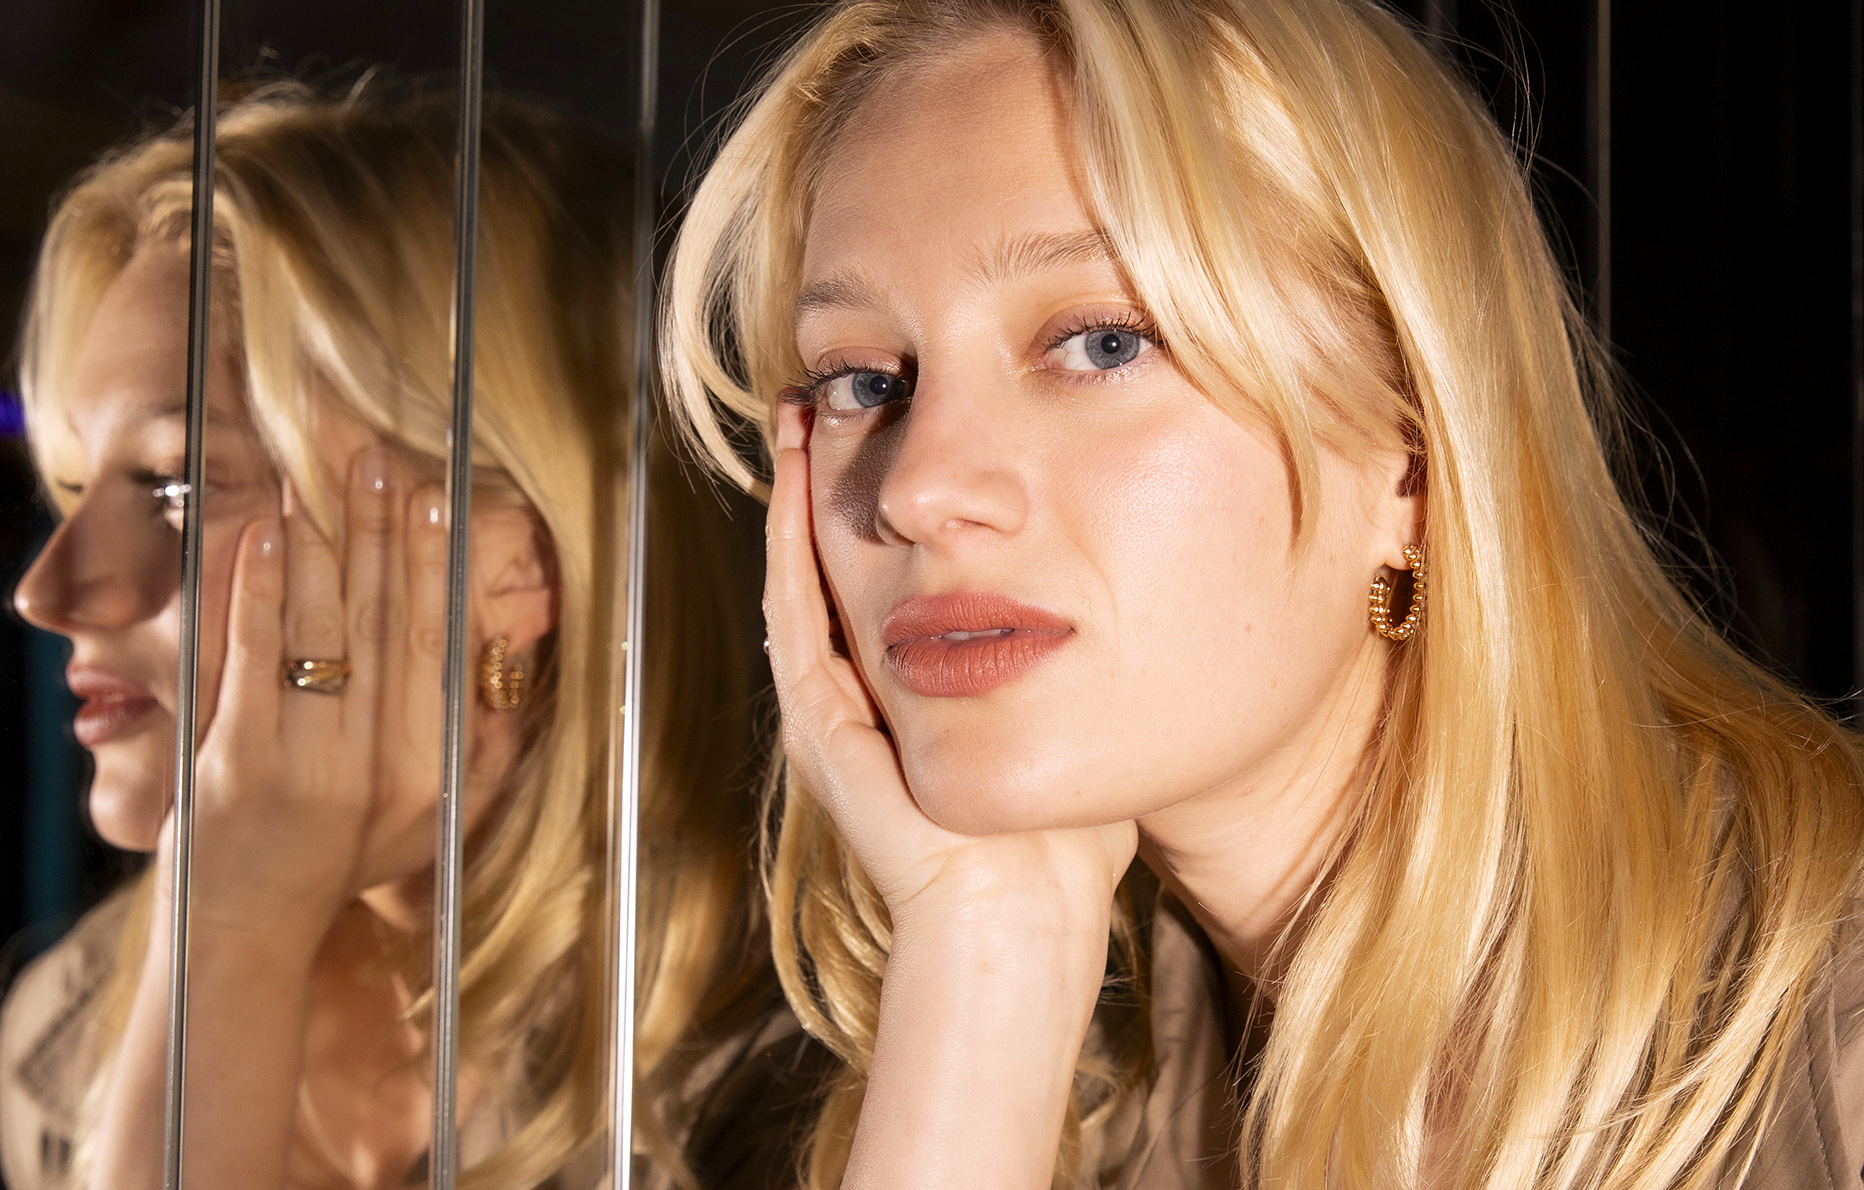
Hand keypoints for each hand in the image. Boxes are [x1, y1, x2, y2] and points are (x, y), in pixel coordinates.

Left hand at [185, 447, 451, 942]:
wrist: (250, 927)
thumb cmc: (346, 865)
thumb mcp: (439, 820)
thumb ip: (484, 751)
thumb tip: (503, 666)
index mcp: (428, 770)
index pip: (436, 648)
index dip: (437, 570)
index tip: (439, 506)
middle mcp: (375, 765)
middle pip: (385, 626)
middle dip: (386, 539)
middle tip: (385, 467)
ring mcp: (303, 764)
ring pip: (324, 634)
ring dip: (326, 548)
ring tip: (327, 481)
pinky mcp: (235, 763)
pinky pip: (254, 662)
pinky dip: (261, 594)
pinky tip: (268, 537)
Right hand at [764, 406, 1135, 935]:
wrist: (1023, 920)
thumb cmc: (1064, 843)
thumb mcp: (1072, 722)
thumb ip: (1080, 665)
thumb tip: (1129, 602)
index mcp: (916, 688)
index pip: (887, 573)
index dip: (879, 498)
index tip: (893, 418)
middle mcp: (864, 690)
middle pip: (833, 561)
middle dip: (826, 476)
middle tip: (829, 393)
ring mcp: (834, 708)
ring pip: (799, 577)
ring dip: (791, 494)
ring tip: (796, 415)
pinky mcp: (821, 726)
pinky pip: (794, 620)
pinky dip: (786, 550)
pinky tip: (789, 484)